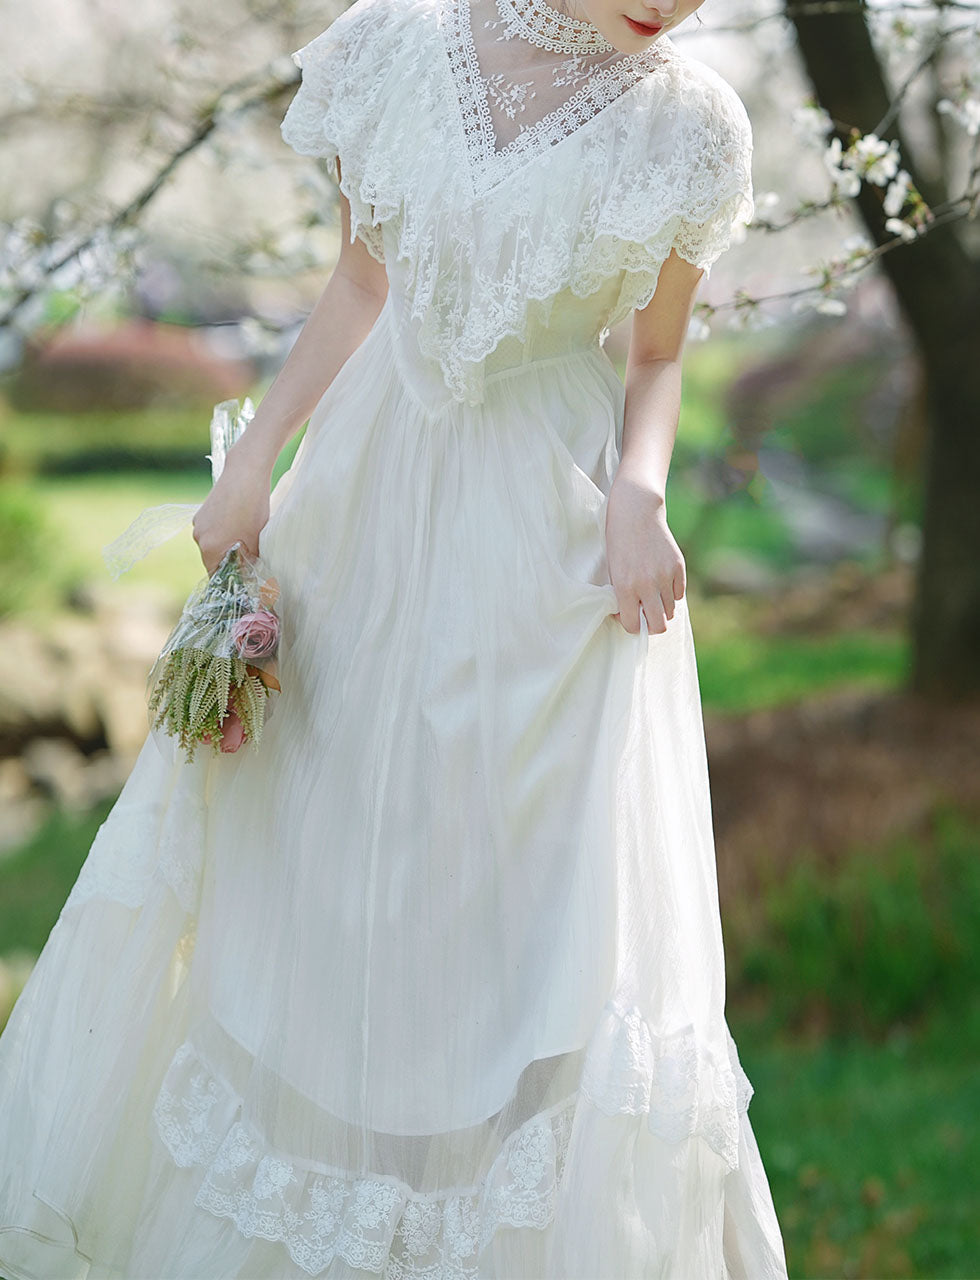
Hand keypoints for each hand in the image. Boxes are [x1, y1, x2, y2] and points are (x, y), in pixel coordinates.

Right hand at [191, 455, 270, 576]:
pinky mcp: (202, 512)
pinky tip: (239, 522)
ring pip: (212, 544)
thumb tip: (248, 575)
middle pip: (213, 560)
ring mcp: (198, 523)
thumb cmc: (253, 508)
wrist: (245, 473)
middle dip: (229, 562)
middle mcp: (198, 537)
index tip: (241, 580)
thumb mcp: (255, 540)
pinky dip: (223, 532)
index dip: (229, 580)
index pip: (215, 575)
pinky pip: (212, 531)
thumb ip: (248, 561)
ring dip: (226, 545)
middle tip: (249, 559)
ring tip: (245, 536)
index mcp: (209, 548)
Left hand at [605, 468, 685, 634]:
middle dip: (650, 626)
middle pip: (658, 626)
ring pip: (670, 610)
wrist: (636, 512)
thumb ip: (622, 594)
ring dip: (660, 607)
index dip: (629, 625)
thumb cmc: (618, 540)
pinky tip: (660, 582)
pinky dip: (671, 593)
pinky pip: (679, 594)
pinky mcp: (678, 567)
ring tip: (650, 594)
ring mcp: (665, 576)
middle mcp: (648, 585)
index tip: (625, 615)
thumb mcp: (612, 570)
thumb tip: (631, 616)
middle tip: (644, 616)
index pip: (633, 626)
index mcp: (626, 588)